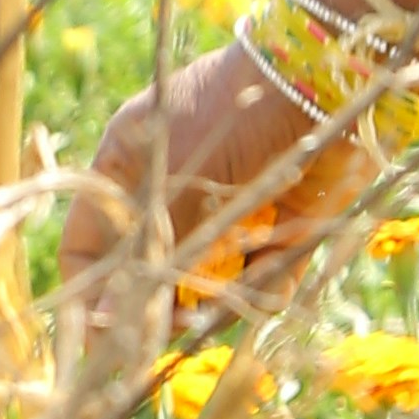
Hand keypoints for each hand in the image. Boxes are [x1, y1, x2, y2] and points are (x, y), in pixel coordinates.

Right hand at [64, 33, 378, 312]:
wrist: (328, 78)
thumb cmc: (236, 111)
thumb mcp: (176, 179)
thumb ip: (143, 251)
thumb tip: (102, 324)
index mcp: (130, 163)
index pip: (89, 242)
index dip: (90, 292)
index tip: (99, 340)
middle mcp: (175, 189)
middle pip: (151, 272)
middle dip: (159, 306)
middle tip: (171, 330)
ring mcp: (229, 205)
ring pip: (209, 281)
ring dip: (215, 301)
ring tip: (220, 304)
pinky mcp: (282, 220)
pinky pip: (263, 275)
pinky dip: (265, 287)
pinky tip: (271, 278)